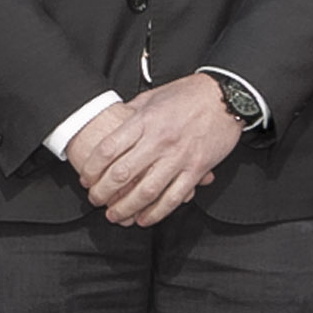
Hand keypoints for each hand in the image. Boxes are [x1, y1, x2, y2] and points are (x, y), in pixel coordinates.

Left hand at [69, 73, 238, 228]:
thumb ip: (132, 111)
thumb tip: (114, 121)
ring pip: (146, 192)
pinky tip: (145, 218)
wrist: (226, 96)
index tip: (86, 178)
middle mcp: (159, 141)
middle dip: (103, 193)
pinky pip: (174, 198)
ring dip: (126, 208)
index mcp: (145, 121)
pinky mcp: (196, 170)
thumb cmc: (189, 94)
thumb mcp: (153, 96)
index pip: (109, 149)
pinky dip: (156, 212)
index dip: (93, 168)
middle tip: (96, 200)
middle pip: (122, 174)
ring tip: (115, 215)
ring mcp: (179, 157)